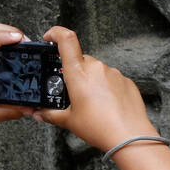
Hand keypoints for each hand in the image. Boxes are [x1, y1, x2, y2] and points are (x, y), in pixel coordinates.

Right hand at [33, 26, 156, 151]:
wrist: (129, 136)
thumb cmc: (101, 127)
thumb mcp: (69, 121)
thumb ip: (51, 114)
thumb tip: (39, 114)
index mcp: (79, 73)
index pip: (66, 40)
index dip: (56, 33)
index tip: (50, 36)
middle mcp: (97, 68)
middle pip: (81, 60)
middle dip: (75, 73)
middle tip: (74, 93)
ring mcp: (113, 73)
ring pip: (97, 71)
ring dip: (92, 82)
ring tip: (93, 104)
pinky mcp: (126, 81)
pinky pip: (112, 79)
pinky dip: (107, 88)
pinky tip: (106, 106)